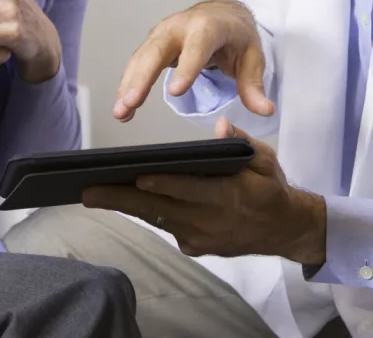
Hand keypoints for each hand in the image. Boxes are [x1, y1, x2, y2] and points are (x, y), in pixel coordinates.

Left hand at [83, 118, 326, 264]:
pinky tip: (119, 198)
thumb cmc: (270, 188)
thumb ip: (242, 143)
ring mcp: (199, 238)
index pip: (189, 189)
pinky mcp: (194, 246)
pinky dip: (144, 212)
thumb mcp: (265, 160)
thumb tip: (222, 126)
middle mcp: (209, 221)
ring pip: (155, 219)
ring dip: (123, 206)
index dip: (163, 184)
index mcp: (227, 197)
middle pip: (159, 209)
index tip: (137, 177)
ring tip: (91, 192)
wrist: (284, 229)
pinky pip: (164, 226)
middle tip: (88, 191)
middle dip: (121, 199)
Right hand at [113, 0, 274, 121]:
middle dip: (141, 78)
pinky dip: (128, 85)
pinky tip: (123, 106)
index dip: (185, 69)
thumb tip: (264, 109)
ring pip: (141, 58)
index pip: (196, 47)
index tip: (174, 92)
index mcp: (207, 26)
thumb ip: (253, 84)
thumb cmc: (235, 34)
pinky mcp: (152, 44)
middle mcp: (179, 27)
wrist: (220, 13)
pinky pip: (137, 64)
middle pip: (156, 52)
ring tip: (120, 112)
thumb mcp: (252, 56)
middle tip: (130, 103)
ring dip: (128, 85)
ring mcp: (162, 34)